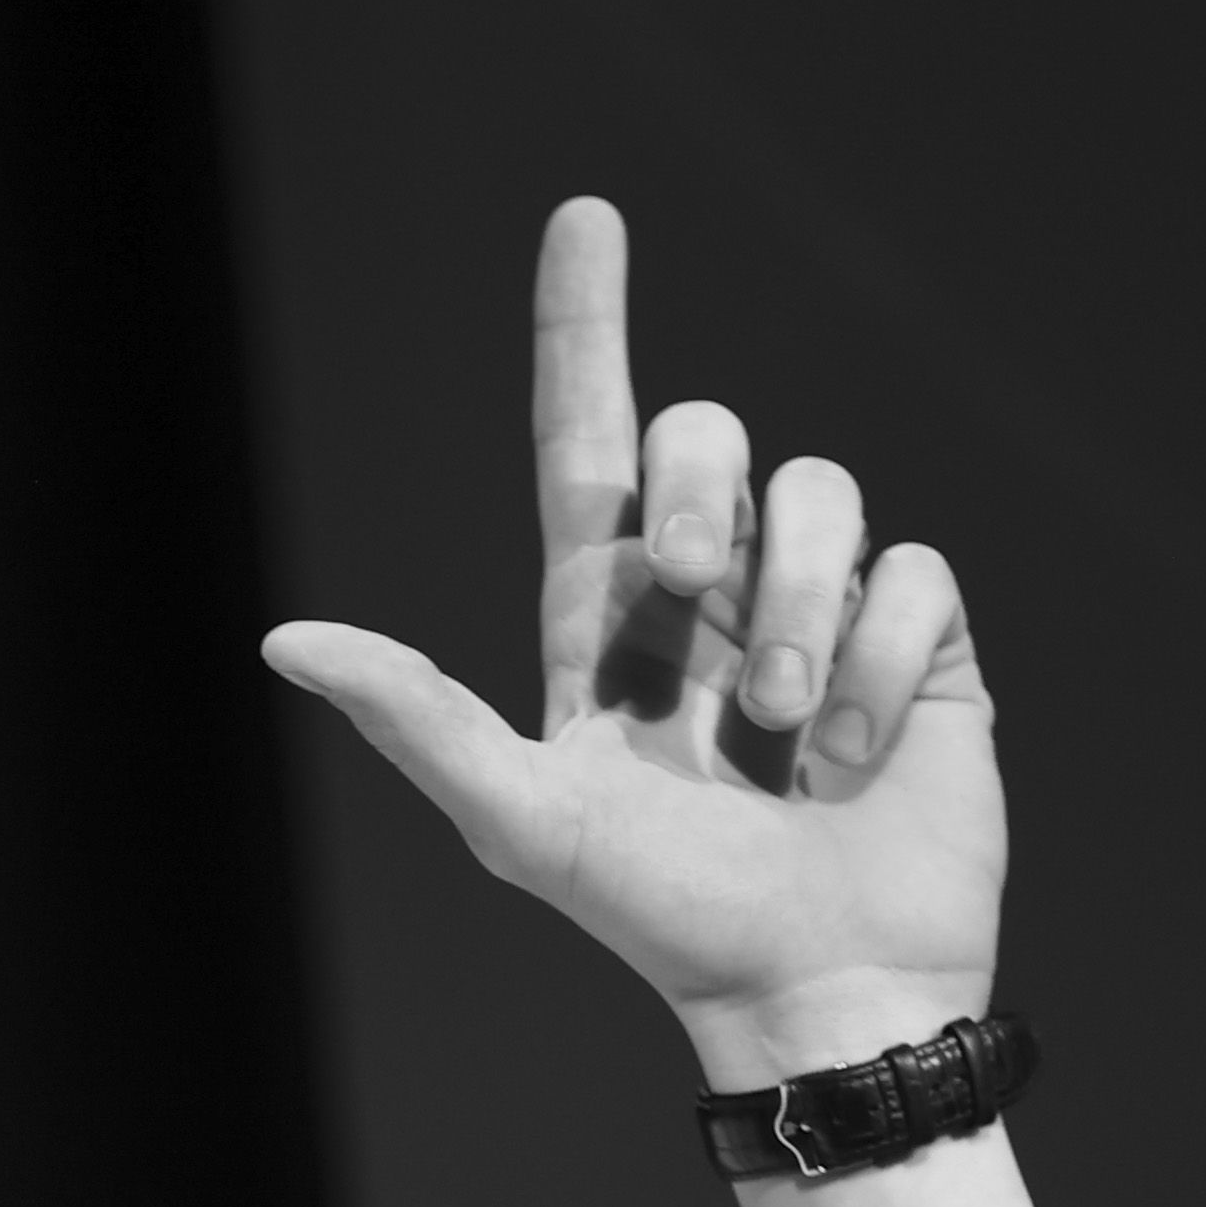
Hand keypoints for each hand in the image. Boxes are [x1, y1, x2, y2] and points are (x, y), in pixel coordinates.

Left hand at [263, 199, 1006, 1090]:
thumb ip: (412, 719)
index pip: (587, 439)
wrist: (817, 990)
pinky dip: (880, 660)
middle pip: (707, 434)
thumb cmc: (662, 921)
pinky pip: (913, 571)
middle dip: (703, 490)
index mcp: (605, 618)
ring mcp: (820, 610)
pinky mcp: (921, 643)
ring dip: (798, 611)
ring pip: (822, 492)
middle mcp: (712, 596)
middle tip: (695, 596)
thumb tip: (284, 640)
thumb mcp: (520, 820)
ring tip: (786, 734)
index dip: (586, 326)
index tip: (584, 216)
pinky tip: (859, 754)